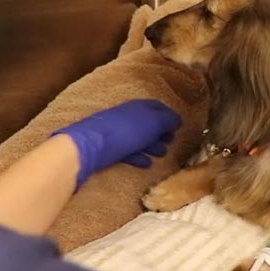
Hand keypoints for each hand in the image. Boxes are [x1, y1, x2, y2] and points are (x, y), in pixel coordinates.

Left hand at [53, 99, 181, 188]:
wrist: (90, 145)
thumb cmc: (126, 131)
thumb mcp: (152, 123)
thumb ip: (167, 120)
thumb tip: (178, 119)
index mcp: (139, 106)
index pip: (158, 107)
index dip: (169, 115)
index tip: (178, 126)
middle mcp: (127, 116)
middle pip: (148, 123)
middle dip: (161, 132)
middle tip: (171, 141)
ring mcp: (117, 132)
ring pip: (138, 137)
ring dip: (151, 145)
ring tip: (161, 154)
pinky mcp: (108, 147)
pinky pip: (127, 151)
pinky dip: (138, 156)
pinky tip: (146, 164)